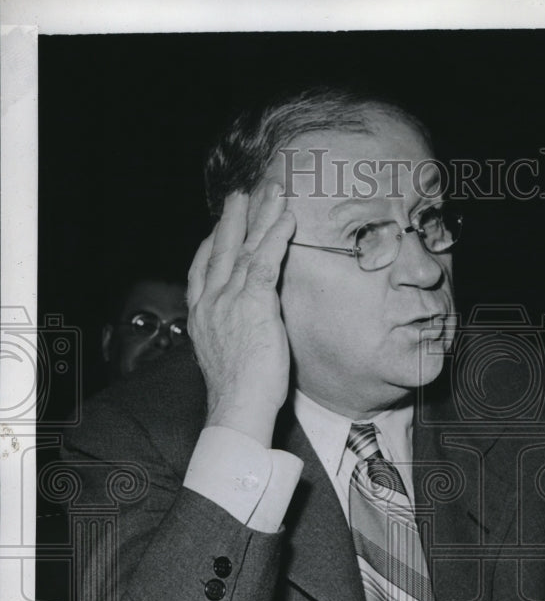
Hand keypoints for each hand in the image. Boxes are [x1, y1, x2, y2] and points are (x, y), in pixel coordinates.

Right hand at [187, 184, 295, 445]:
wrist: (237, 407)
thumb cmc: (238, 393)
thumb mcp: (226, 356)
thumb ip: (231, 334)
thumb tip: (243, 329)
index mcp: (200, 317)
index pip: (201, 271)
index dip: (209, 245)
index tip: (218, 228)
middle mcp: (210, 303)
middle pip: (221, 250)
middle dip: (232, 220)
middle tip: (241, 194)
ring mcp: (229, 301)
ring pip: (245, 249)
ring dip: (260, 217)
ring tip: (272, 193)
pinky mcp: (253, 303)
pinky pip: (265, 262)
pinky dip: (276, 238)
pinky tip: (287, 220)